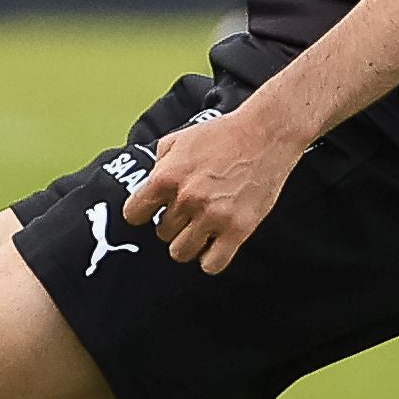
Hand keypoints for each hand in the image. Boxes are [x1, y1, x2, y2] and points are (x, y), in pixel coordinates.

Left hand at [130, 100, 303, 271]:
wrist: (265, 134)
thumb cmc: (222, 135)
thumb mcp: (178, 140)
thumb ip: (159, 166)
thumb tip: (147, 189)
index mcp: (167, 176)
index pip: (133, 215)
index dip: (142, 213)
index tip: (152, 211)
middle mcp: (187, 199)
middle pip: (162, 233)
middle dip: (173, 223)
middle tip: (189, 211)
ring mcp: (213, 216)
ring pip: (181, 252)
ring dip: (189, 242)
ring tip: (201, 229)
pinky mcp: (238, 229)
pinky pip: (211, 264)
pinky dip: (210, 259)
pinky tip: (215, 243)